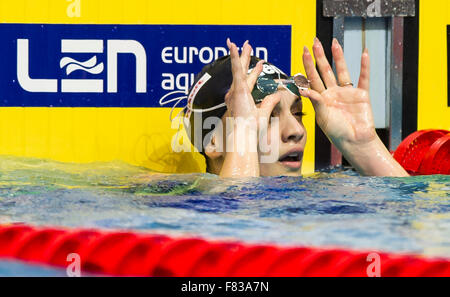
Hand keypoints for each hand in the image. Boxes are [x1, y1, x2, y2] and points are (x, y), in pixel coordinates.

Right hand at [219, 39, 280, 177]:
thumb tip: (278, 94)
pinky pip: (236, 70)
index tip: (262, 63)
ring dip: (239, 55)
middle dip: (244, 58)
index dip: (255, 72)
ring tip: (238, 43)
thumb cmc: (251, 131)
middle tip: (247, 46)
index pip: (249, 81)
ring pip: (238, 68)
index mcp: (242, 99)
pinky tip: (234, 46)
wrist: (244, 137)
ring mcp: (235, 91)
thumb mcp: (264, 113)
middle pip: (242, 72)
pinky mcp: (237, 89)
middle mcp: (236, 94)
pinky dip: (235, 58)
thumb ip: (270, 102)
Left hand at [301, 38, 376, 147]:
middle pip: (325, 70)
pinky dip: (364, 66)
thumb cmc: (337, 133)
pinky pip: (363, 78)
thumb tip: (304, 89)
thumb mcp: (323, 117)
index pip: (312, 78)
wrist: (355, 142)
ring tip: (334, 42)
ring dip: (338, 57)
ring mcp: (347, 93)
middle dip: (319, 56)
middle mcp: (333, 93)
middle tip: (314, 41)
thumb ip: (316, 101)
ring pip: (342, 71)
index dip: (308, 64)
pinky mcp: (362, 95)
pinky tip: (364, 53)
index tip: (304, 51)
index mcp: (321, 99)